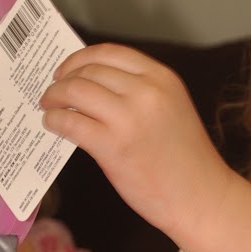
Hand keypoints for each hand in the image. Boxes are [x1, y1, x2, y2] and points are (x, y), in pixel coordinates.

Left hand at [40, 44, 233, 239]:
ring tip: (49, 107)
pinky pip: (72, 123)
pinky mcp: (113, 146)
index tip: (68, 69)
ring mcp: (129, 118)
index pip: (110, 53)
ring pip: (76, 91)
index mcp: (162, 78)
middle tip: (53, 91)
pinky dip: (56, 120)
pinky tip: (54, 125)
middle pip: (90, 71)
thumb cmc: (187, 161)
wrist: (201, 197)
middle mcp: (146, 92)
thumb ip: (140, 93)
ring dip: (54, 97)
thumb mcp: (171, 109)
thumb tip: (94, 87)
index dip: (81, 58)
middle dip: (64, 79)